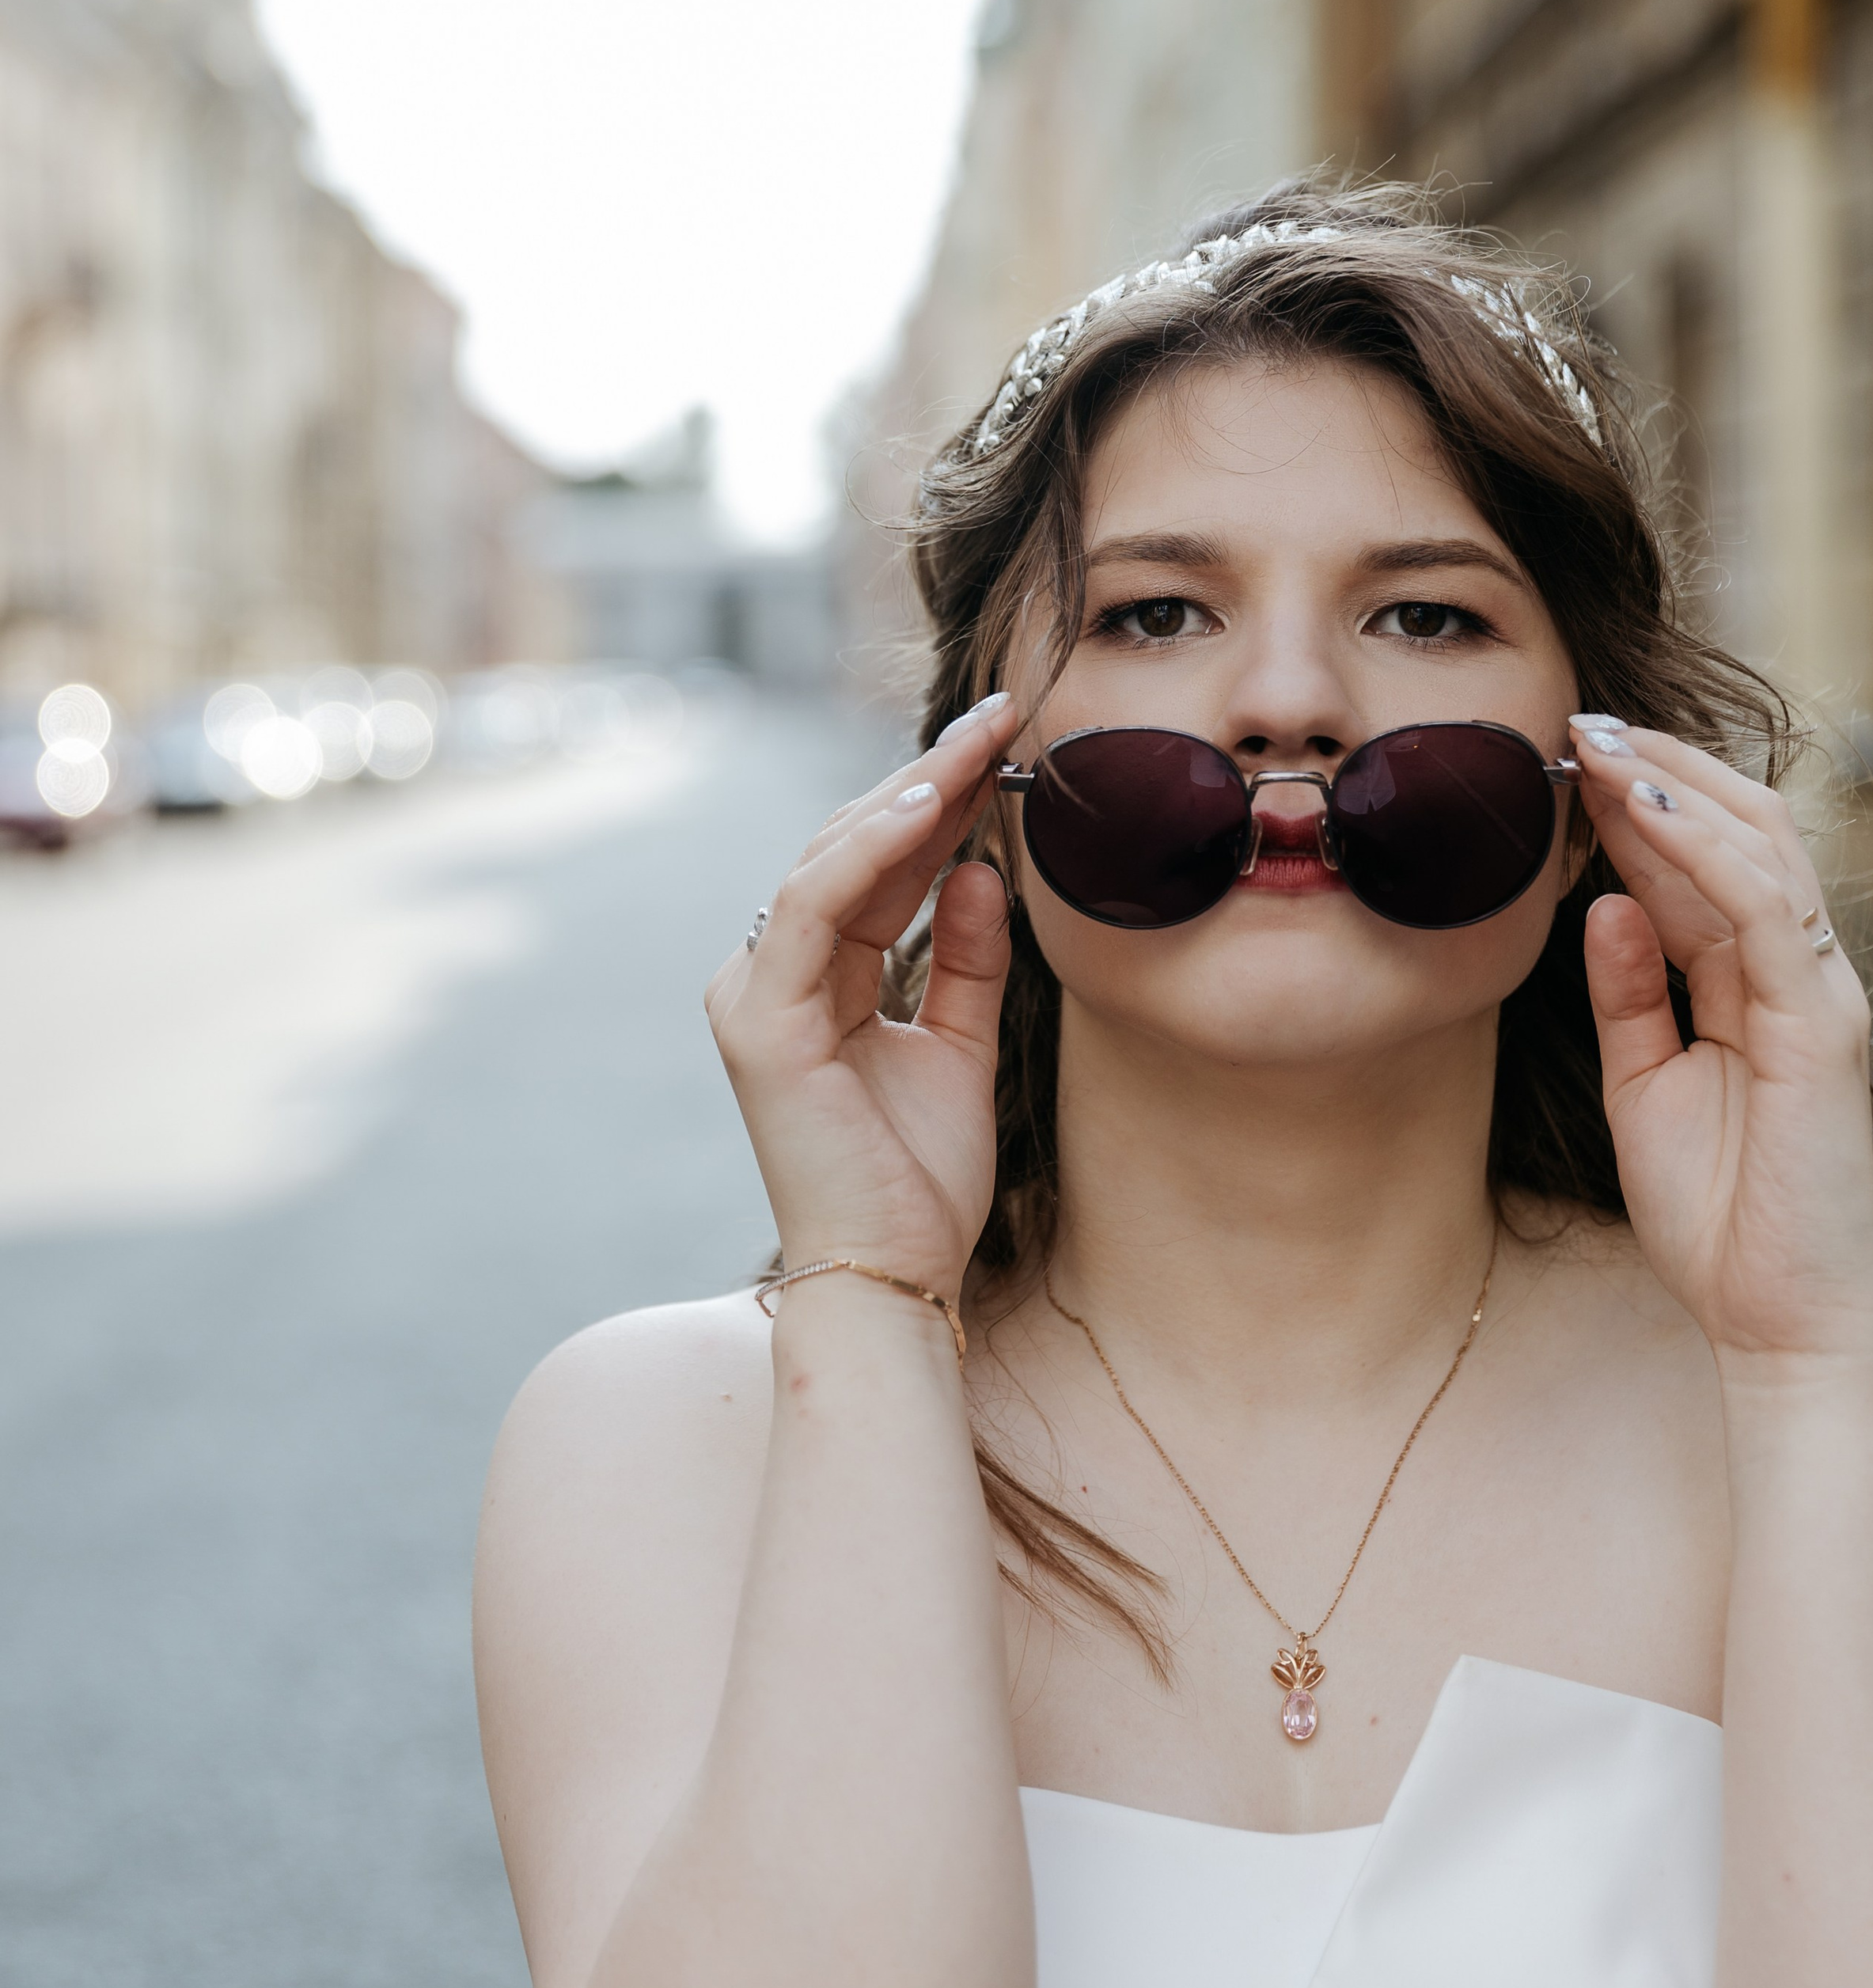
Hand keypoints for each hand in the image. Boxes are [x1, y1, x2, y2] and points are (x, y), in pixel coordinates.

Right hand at [704, 694, 1023, 1299]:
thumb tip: (977, 869)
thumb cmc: (921, 1177)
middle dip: (928, 776)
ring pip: (827, 860)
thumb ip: (963, 955)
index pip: (875, 864)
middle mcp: (770, 974)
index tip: (1004, 740)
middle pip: (850, 848)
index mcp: (811, 978)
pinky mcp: (758, 1020)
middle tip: (1002, 714)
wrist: (896, 1273)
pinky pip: (812, 908)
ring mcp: (754, 993)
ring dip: (907, 794)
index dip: (938, 797)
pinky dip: (869, 853)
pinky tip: (928, 807)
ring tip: (976, 742)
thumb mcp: (960, 1043)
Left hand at [1569, 720, 1872, 1371]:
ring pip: (1758, 849)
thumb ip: (1630, 992)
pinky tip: (1646, 817)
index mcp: (1752, 979)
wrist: (1777, 1319)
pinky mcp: (1819, 1025)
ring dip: (1674, 788)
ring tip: (1600, 742)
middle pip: (1738, 829)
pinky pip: (1766, 914)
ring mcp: (1815, 990)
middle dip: (1657, 769)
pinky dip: (1706, 856)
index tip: (1563, 754)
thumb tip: (1603, 903)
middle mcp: (1794, 969)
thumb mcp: (1644, 1084)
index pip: (1701, 858)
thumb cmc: (1719, 1213)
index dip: (1637, 799)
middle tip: (1576, 720)